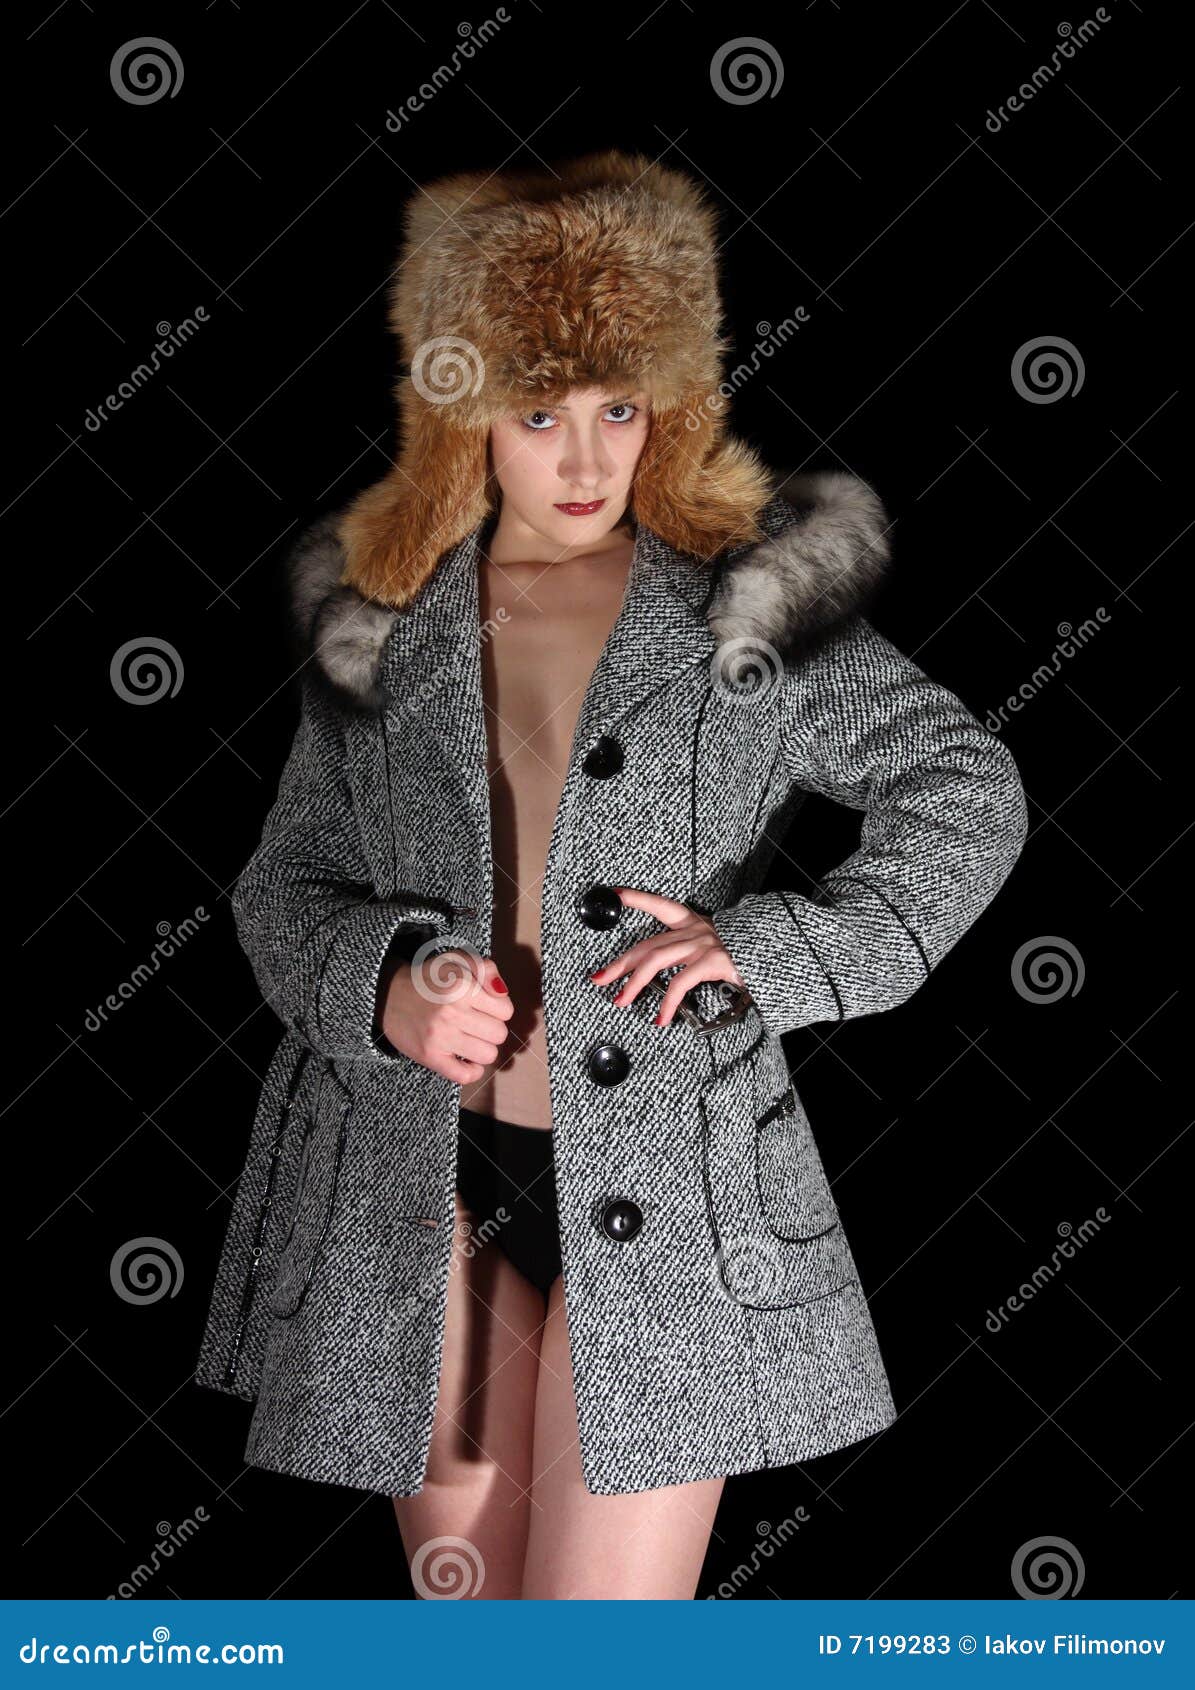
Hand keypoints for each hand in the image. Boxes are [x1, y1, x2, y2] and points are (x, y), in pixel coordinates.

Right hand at [379, 951, 513, 1082]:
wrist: (388, 995)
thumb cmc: (429, 978)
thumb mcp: (457, 959)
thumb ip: (486, 968)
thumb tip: (502, 992)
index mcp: (461, 986)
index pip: (506, 1011)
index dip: (498, 1009)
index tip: (484, 1006)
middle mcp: (451, 1012)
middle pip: (499, 1034)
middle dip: (492, 1027)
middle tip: (476, 1022)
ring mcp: (440, 1037)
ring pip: (488, 1055)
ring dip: (483, 1048)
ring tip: (470, 1038)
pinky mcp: (429, 1056)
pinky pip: (464, 1075)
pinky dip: (472, 1071)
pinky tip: (467, 1060)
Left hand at [588, 889, 747, 1026]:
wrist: (779, 955)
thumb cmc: (746, 955)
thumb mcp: (716, 948)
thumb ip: (691, 955)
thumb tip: (665, 975)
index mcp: (694, 922)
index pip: (659, 904)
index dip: (634, 898)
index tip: (612, 894)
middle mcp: (695, 929)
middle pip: (647, 943)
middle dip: (619, 963)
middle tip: (600, 978)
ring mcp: (702, 944)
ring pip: (655, 960)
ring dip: (633, 983)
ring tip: (621, 1000)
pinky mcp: (712, 961)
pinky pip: (680, 984)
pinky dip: (667, 1004)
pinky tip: (661, 1018)